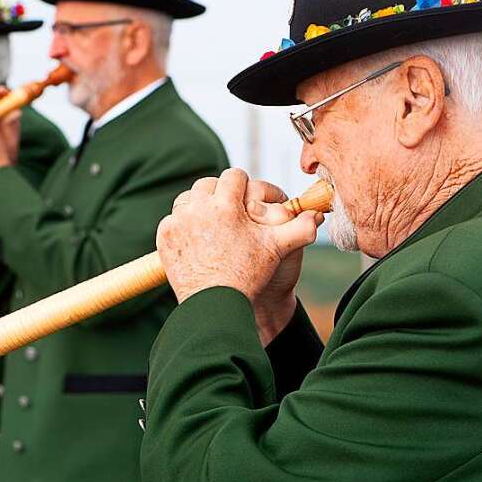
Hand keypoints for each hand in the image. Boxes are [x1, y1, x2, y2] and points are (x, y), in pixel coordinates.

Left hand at [156, 168, 322, 344]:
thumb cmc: (248, 275)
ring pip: (188, 199)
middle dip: (219, 193)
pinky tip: (195, 237)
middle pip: (207, 184)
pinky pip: (172, 220)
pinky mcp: (164, 236)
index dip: (243, 186)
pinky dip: (182, 225)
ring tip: (211, 221)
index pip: (234, 176)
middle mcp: (199, 208)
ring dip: (199, 205)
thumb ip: (300, 229)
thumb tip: (317, 215)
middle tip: (228, 208)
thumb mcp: (277, 249)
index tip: (245, 198)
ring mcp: (178, 222)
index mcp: (226, 204)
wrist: (215, 305)